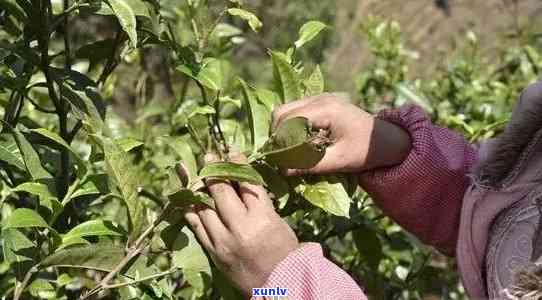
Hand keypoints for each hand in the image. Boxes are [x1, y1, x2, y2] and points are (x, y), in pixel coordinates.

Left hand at [184, 154, 298, 296]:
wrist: (280, 286)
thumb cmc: (284, 252)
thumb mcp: (278, 222)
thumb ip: (260, 203)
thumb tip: (241, 181)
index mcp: (263, 219)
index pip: (247, 183)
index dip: (238, 164)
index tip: (232, 152)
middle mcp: (241, 228)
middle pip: (222, 192)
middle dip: (214, 171)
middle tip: (208, 157)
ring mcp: (224, 241)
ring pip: (205, 208)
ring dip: (198, 188)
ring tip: (195, 174)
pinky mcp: (214, 252)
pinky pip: (197, 227)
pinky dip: (192, 211)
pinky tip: (188, 199)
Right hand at [272, 93, 410, 174]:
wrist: (389, 140)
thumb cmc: (367, 151)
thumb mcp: (340, 160)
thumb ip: (310, 165)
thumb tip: (282, 171)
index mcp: (326, 109)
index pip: (287, 121)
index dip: (278, 141)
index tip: (277, 161)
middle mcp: (320, 98)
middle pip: (281, 112)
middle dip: (276, 135)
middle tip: (279, 157)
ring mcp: (320, 97)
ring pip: (286, 110)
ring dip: (282, 131)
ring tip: (287, 152)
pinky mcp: (321, 102)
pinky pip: (296, 111)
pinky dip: (291, 127)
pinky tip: (297, 143)